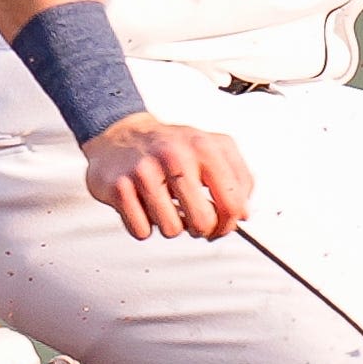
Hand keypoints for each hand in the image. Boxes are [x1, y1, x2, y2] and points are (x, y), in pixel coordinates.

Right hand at [81, 114, 254, 240]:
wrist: (120, 133)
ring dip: (170, 226)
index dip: (230, 222)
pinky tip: (144, 207)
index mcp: (205, 147)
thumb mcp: (210, 148)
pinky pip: (141, 230)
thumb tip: (243, 214)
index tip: (225, 223)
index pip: (233, 202)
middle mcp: (176, 156)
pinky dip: (143, 226)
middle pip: (203, 221)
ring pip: (172, 229)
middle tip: (195, 220)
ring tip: (166, 207)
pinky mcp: (119, 187)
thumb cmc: (169, 146)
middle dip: (202, 229)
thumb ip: (237, 178)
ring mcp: (146, 171)